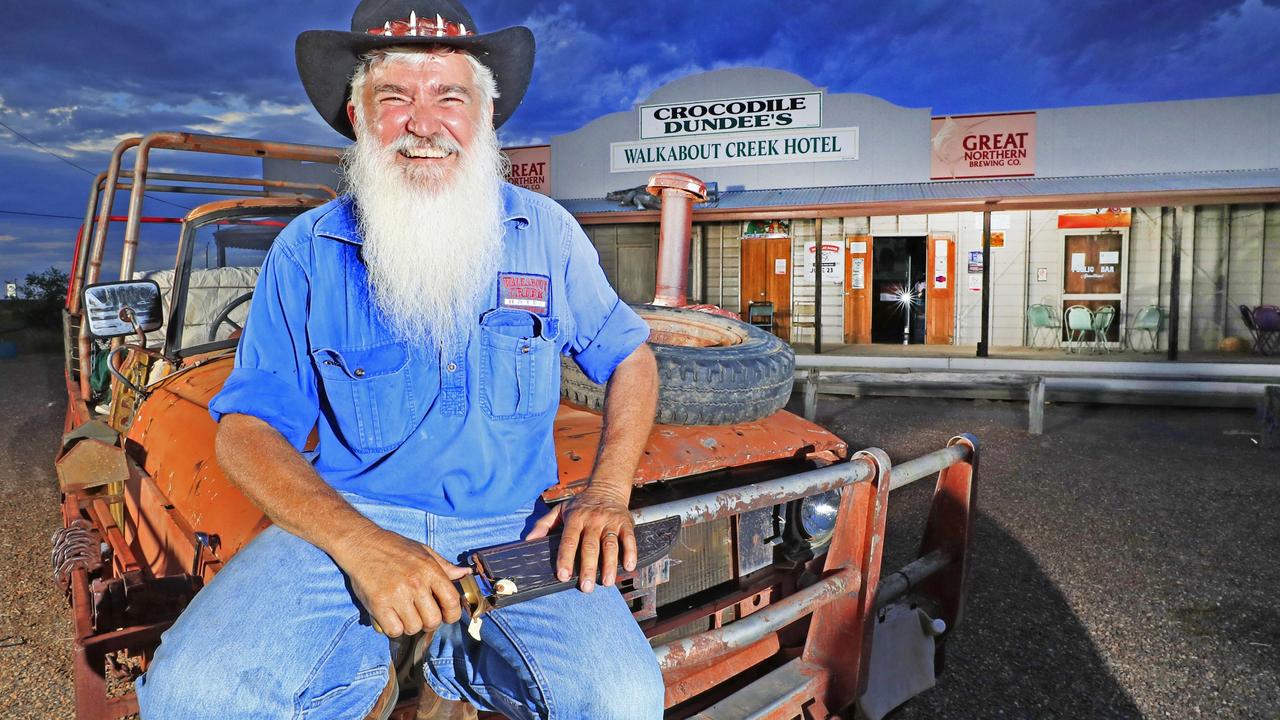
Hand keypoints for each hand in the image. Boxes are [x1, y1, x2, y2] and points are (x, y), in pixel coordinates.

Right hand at [333, 526, 470, 636]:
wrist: (362, 544)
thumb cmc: (394, 548)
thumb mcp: (423, 551)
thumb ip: (444, 566)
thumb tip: (465, 573)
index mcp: (430, 570)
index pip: (452, 602)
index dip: (452, 614)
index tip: (446, 615)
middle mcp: (416, 583)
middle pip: (433, 620)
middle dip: (429, 622)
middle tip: (421, 615)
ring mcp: (396, 595)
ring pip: (414, 627)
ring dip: (410, 625)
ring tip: (403, 613)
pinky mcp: (378, 604)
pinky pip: (394, 630)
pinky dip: (393, 628)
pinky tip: (391, 616)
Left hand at [527, 489, 636, 591]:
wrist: (607, 487)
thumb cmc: (580, 504)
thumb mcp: (560, 510)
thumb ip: (543, 525)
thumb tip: (527, 541)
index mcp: (575, 518)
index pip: (569, 540)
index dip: (565, 558)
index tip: (563, 576)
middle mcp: (593, 520)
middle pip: (590, 546)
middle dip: (588, 567)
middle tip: (585, 588)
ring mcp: (610, 522)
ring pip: (610, 545)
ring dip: (609, 565)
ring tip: (606, 582)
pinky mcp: (626, 523)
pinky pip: (629, 539)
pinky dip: (631, 552)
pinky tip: (629, 567)